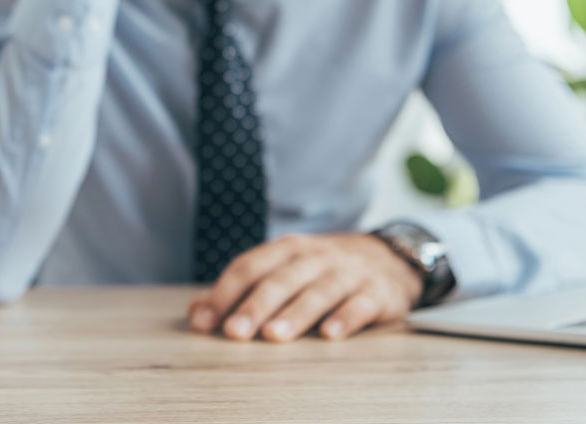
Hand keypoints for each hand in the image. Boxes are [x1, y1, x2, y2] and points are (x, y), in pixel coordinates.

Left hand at [186, 233, 423, 341]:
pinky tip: (330, 335)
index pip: (250, 266)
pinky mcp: (377, 292)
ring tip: (274, 336)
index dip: (225, 292)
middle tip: (234, 333)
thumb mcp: (284, 268)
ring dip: (295, 314)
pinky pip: (360, 304)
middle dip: (255, 306)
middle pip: (280, 280)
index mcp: (287, 249)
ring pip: (318, 292)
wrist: (390, 257)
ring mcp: (348, 273)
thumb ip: (242, 288)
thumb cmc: (322, 268)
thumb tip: (196, 312)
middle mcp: (315, 257)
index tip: (205, 321)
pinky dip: (345, 318)